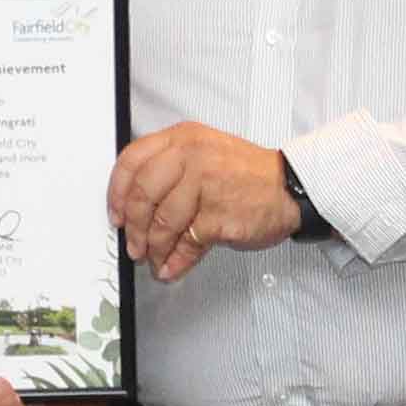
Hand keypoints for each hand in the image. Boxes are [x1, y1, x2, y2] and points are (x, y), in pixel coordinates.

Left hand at [110, 124, 306, 283]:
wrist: (290, 187)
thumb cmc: (247, 174)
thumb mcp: (203, 154)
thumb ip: (168, 172)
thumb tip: (134, 208)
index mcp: (183, 138)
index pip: (132, 160)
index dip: (117, 192)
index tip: (116, 213)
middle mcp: (191, 156)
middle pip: (142, 194)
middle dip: (134, 226)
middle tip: (134, 243)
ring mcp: (205, 185)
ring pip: (162, 222)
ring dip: (153, 248)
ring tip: (154, 258)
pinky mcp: (217, 216)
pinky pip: (186, 244)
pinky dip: (175, 261)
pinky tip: (171, 267)